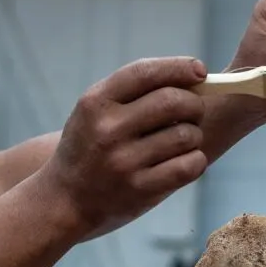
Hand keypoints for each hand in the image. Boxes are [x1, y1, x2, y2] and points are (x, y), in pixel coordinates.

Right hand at [38, 56, 207, 235]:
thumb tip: (194, 76)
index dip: (179, 67)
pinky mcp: (140, 190)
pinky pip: (189, 166)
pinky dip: (196, 160)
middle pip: (173, 102)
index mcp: (96, 102)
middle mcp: (108, 130)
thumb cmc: (90, 146)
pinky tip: (185, 160)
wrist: (65, 199)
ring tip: (182, 140)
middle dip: (194, 104)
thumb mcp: (94, 111)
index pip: (145, 73)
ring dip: (195, 135)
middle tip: (193, 112)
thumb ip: (133, 91)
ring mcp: (124, 162)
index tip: (200, 71)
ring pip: (186, 135)